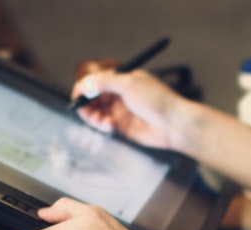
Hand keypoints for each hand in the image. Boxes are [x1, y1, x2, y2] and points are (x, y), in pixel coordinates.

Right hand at [71, 66, 187, 149]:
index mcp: (123, 80)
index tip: (77, 94)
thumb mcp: (128, 84)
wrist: (173, 123)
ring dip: (92, 116)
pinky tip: (109, 126)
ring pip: (97, 113)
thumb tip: (85, 85)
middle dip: (86, 103)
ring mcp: (121, 111)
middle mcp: (120, 95)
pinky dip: (102, 125)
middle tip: (83, 109)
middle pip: (94, 98)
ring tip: (98, 120)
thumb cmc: (157, 100)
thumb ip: (104, 82)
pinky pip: (104, 125)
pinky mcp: (122, 127)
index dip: (85, 87)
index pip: (97, 81)